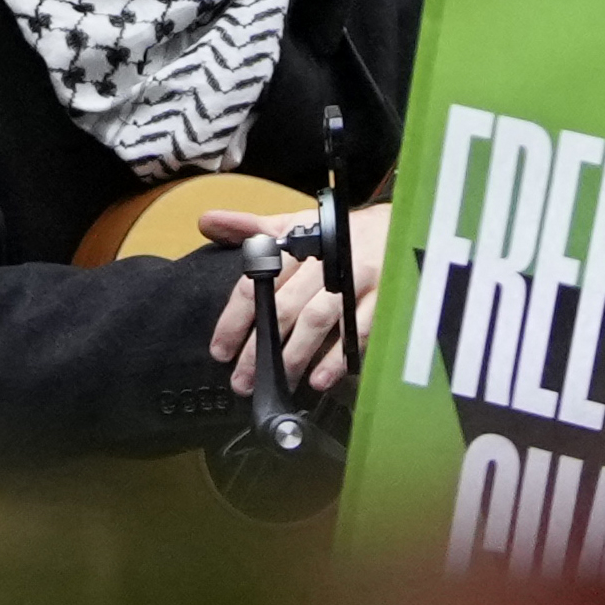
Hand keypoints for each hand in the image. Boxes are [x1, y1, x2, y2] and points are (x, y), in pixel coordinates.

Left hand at [204, 199, 388, 397]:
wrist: (398, 227)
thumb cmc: (337, 233)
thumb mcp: (294, 224)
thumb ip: (250, 229)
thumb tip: (206, 221)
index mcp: (297, 244)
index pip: (256, 282)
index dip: (235, 319)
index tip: (220, 350)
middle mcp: (324, 261)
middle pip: (283, 308)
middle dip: (259, 348)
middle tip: (242, 378)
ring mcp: (357, 280)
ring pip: (318, 320)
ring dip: (294, 355)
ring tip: (277, 382)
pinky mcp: (385, 297)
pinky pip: (359, 331)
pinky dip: (338, 357)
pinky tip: (320, 378)